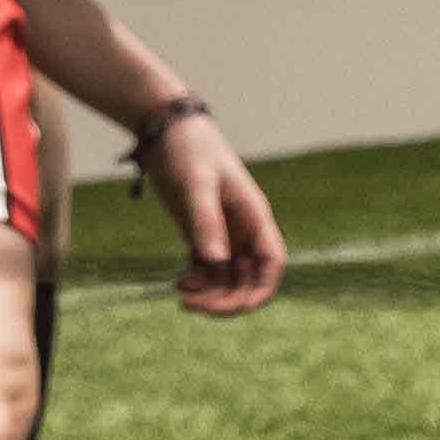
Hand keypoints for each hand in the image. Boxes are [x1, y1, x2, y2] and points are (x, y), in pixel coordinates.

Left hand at [140, 107, 287, 314]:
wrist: (168, 132)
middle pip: (248, 279)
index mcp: (254, 217)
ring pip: (226, 278)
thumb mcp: (197, 185)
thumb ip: (206, 222)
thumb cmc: (189, 151)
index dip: (262, 289)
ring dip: (209, 294)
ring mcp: (222, 233)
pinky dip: (195, 283)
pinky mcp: (200, 233)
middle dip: (227, 299)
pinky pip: (205, 269)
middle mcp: (243, 230)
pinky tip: (178, 285)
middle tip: (193, 306)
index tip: (240, 307)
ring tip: (181, 295)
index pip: (271, 263)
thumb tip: (216, 262)